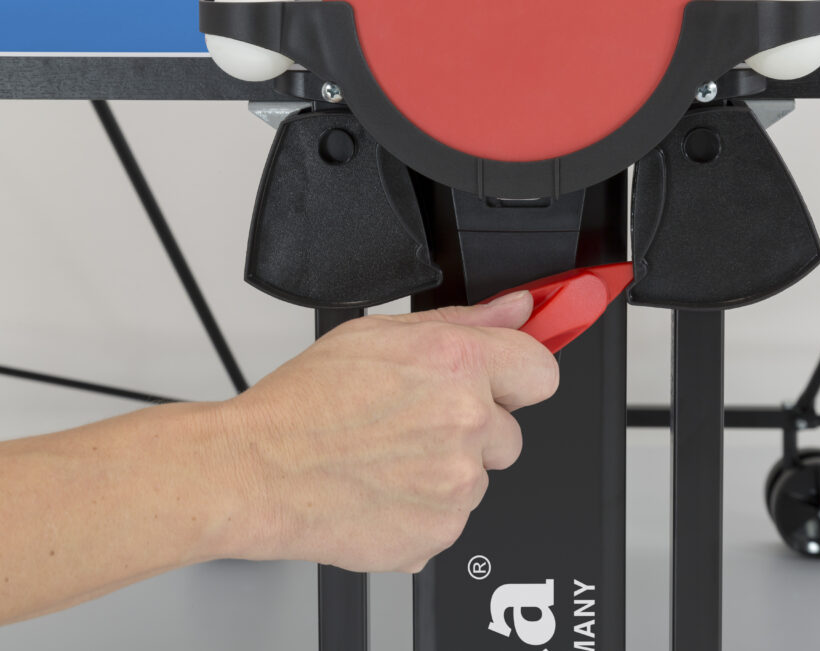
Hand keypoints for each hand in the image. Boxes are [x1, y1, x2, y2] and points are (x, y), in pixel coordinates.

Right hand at [217, 291, 558, 572]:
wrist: (257, 471)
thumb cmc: (305, 404)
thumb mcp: (381, 335)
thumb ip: (466, 320)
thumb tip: (517, 309)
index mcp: (457, 364)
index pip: (541, 371)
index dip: (518, 378)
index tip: (502, 386)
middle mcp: (465, 422)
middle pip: (511, 434)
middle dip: (474, 431)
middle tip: (418, 426)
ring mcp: (456, 483)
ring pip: (479, 479)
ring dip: (447, 473)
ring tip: (389, 459)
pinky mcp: (440, 531)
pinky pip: (453, 518)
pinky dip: (425, 511)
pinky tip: (385, 489)